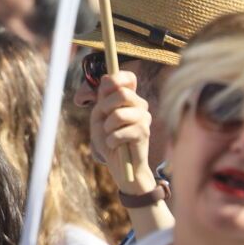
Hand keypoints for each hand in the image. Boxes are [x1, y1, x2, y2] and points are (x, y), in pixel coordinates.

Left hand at [90, 71, 155, 191]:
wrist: (121, 166)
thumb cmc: (109, 140)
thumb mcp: (99, 117)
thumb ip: (102, 98)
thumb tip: (107, 78)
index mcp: (129, 98)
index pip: (128, 78)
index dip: (116, 78)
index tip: (105, 89)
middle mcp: (140, 105)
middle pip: (121, 93)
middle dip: (105, 107)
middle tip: (104, 120)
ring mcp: (144, 118)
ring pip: (118, 114)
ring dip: (107, 127)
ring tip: (110, 135)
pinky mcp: (144, 133)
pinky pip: (119, 132)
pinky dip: (111, 140)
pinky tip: (115, 145)